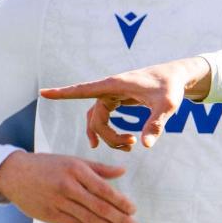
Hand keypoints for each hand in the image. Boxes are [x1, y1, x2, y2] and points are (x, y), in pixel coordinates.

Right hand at [0, 151, 137, 222]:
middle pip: (98, 206)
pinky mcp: (49, 215)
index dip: (120, 201)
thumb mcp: (74, 161)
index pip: (103, 189)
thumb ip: (99, 168)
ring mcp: (57, 202)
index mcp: (77, 170)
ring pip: (87, 219)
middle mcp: (68, 187)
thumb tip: (123, 171)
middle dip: (118, 218)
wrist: (15, 173)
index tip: (133, 209)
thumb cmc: (49, 165)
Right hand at [40, 57, 211, 149]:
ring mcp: (112, 94)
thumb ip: (156, 123)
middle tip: (131, 146)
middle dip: (109, 136)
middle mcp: (110, 88)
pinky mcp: (118, 99)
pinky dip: (109, 131)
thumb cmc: (172, 87)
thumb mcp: (167, 105)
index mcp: (115, 85)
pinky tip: (122, 142)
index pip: (84, 89)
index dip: (63, 93)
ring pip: (98, 120)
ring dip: (109, 135)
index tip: (44, 92)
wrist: (178, 77)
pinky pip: (104, 117)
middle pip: (95, 118)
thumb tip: (146, 146)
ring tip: (129, 145)